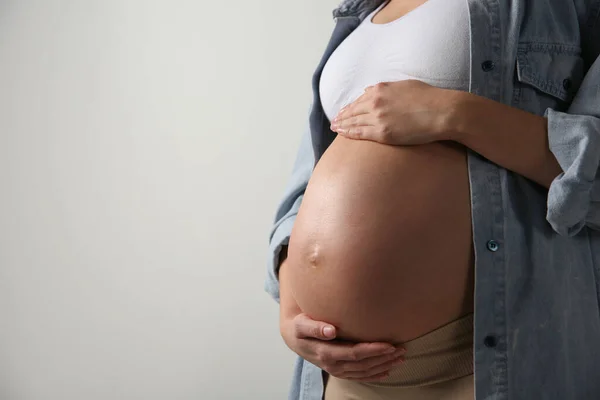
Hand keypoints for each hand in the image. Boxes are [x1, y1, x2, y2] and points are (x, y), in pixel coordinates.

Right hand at [277, 252, 404, 380]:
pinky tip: (387, 371)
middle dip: (384, 358)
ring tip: (400, 358)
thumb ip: (315, 327)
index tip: (389, 345)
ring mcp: (337, 370)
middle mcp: (333, 365)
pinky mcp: (340, 371)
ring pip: (365, 372)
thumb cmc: (300, 327)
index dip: (373, 350)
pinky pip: (360, 377)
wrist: (295, 339)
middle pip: (364, 364)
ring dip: (384, 366)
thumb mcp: (301, 324)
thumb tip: (331, 330)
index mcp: (325, 353)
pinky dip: (375, 375)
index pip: (354, 354)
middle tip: (402, 350)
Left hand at [330, 80, 460, 144]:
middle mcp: (375, 102)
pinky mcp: (383, 133)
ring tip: (335, 128)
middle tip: (334, 122)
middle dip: (342, 117)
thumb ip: (385, 88)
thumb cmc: (428, 97)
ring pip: (354, 122)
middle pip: (353, 111)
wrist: (441, 111)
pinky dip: (349, 133)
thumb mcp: (404, 85)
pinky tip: (342, 134)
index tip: (343, 111)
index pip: (359, 100)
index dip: (349, 107)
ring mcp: (378, 118)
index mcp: (380, 89)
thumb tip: (369, 91)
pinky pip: (360, 133)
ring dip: (342, 125)